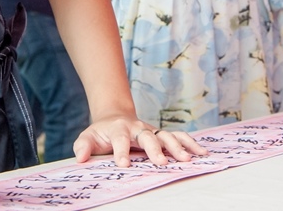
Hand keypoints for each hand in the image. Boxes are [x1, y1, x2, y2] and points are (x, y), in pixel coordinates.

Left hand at [72, 115, 207, 166]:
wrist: (116, 117)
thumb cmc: (101, 133)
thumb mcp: (88, 137)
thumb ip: (83, 146)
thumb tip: (80, 158)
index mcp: (119, 129)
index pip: (120, 140)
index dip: (121, 151)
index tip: (123, 164)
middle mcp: (138, 128)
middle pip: (148, 137)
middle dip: (155, 149)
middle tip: (162, 162)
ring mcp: (152, 130)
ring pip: (167, 136)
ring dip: (178, 147)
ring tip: (188, 159)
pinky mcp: (162, 135)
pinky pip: (178, 137)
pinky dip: (190, 143)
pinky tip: (202, 152)